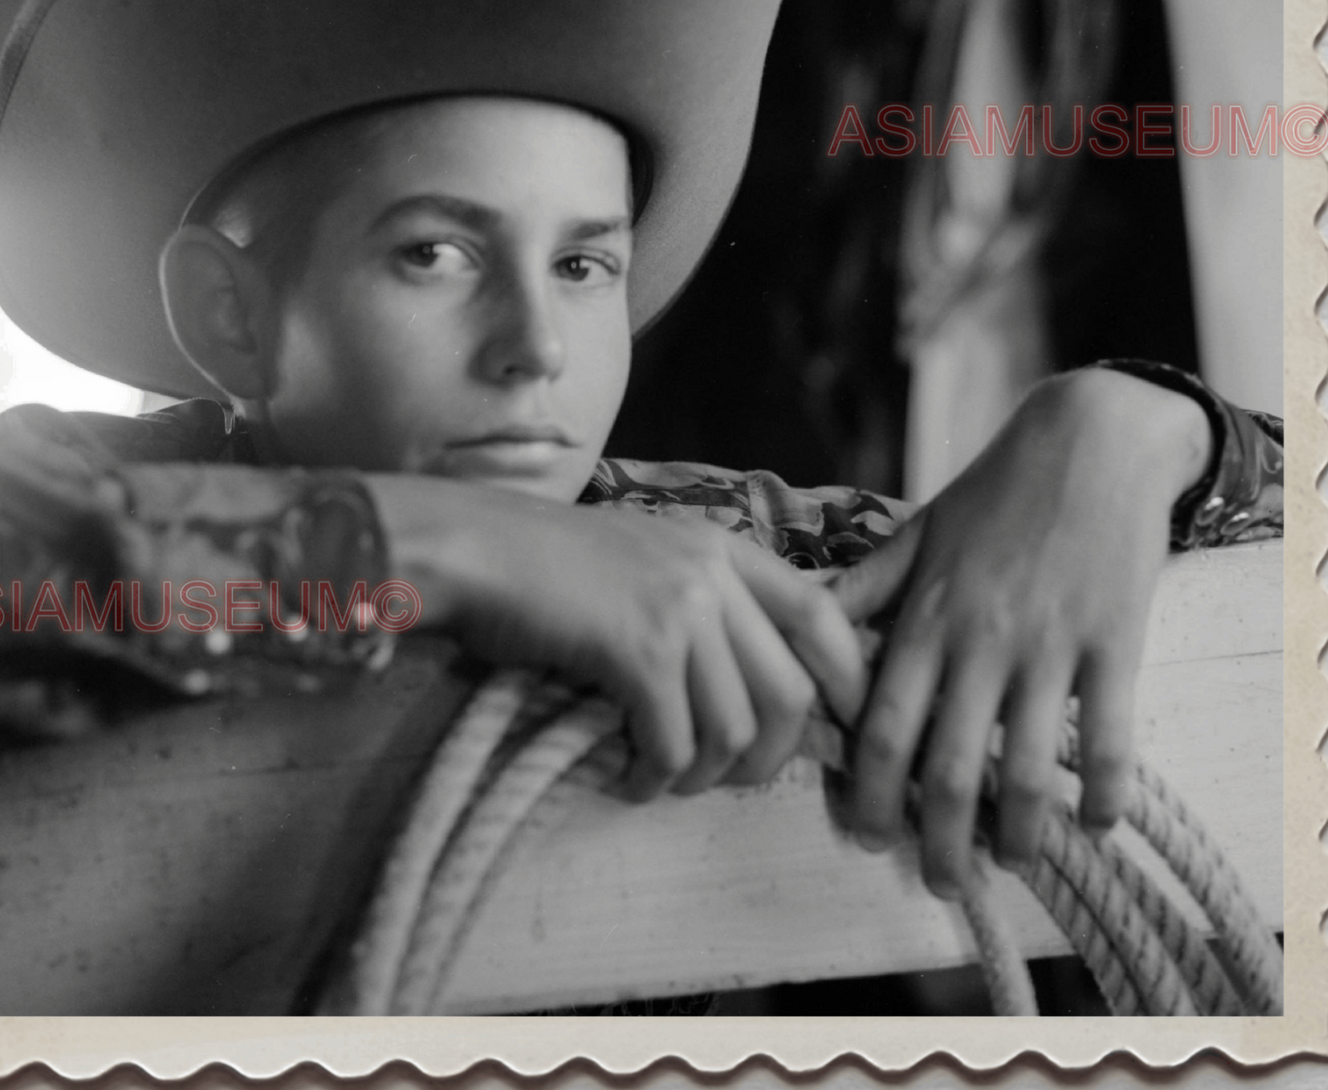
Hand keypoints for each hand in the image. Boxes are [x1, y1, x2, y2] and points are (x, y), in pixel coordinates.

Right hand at [368, 475, 866, 797]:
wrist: (479, 549)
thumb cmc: (550, 564)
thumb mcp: (646, 558)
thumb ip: (705, 600)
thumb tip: (753, 687)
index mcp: (723, 547)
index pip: (823, 614)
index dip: (849, 678)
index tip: (843, 726)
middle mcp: (713, 573)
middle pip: (790, 691)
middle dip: (772, 756)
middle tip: (735, 779)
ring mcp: (679, 608)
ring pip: (734, 728)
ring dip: (705, 774)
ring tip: (666, 777)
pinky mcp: (639, 649)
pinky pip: (675, 744)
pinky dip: (654, 778)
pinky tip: (628, 778)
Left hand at [835, 368, 1210, 897]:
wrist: (1087, 441)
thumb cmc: (992, 493)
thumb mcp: (915, 534)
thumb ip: (861, 589)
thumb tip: (800, 622)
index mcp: (924, 615)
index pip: (882, 726)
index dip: (870, 793)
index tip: (868, 834)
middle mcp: (978, 637)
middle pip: (945, 765)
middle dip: (936, 838)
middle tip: (935, 879)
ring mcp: (1048, 643)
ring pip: (1024, 768)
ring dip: (1016, 835)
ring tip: (1008, 863)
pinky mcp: (1114, 641)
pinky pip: (1108, 738)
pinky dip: (1102, 795)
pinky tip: (1096, 826)